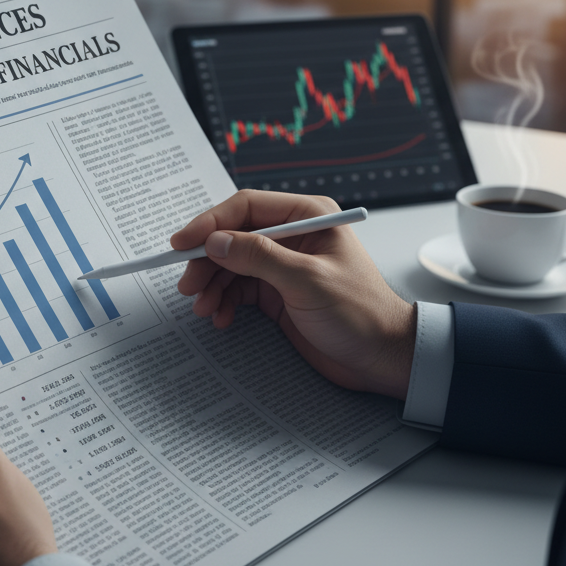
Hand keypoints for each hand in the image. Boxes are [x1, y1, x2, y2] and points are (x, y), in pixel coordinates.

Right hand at [171, 190, 414, 398]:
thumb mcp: (307, 280)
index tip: (183, 243)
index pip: (246, 207)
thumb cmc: (360, 313)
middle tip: (187, 283)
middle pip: (233, 235)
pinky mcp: (277, 291)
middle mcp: (292, 235)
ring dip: (212, 284)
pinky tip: (220, 316)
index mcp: (307, 216)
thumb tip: (215, 241)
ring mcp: (283, 264)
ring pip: (231, 264)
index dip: (210, 223)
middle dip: (207, 260)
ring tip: (203, 307)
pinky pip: (239, 288)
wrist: (382, 359)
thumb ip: (259, 257)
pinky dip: (224, 301)